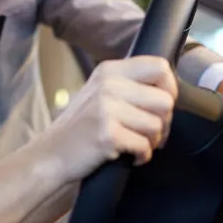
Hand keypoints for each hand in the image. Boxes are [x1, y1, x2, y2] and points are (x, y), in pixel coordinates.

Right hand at [38, 57, 177, 183]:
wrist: (52, 155)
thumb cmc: (81, 128)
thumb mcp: (101, 93)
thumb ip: (130, 85)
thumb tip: (169, 91)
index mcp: (110, 70)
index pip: (160, 66)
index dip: (170, 89)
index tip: (161, 107)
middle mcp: (109, 85)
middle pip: (165, 100)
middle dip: (164, 122)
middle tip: (149, 133)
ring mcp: (106, 108)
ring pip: (157, 125)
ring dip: (152, 141)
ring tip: (135, 144)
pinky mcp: (108, 134)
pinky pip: (145, 146)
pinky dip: (142, 156)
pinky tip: (130, 156)